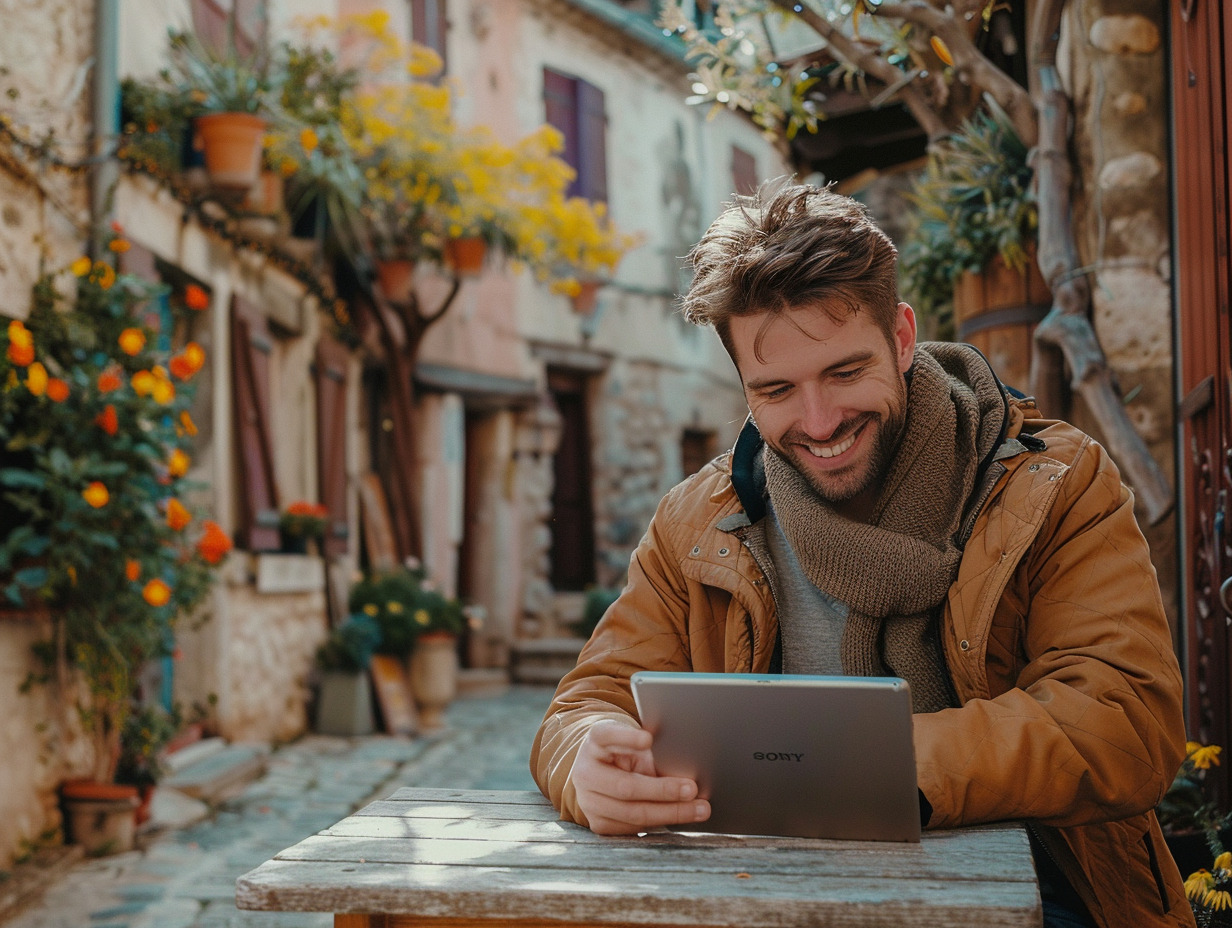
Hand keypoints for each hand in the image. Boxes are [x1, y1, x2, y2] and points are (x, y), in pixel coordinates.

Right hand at [570, 719, 709, 834]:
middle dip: (663, 790)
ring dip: (670, 812)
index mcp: (594, 742)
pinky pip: (632, 828)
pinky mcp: (598, 823)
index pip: (607, 736)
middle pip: (626, 786)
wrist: (604, 772)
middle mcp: (585, 772)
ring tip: (698, 809)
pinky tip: (681, 817)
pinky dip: (660, 822)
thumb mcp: (636, 744)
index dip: (627, 738)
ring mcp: (587, 800)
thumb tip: (687, 767)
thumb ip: (653, 750)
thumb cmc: (627, 753)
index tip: (649, 739)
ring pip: (632, 813)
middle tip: (692, 789)